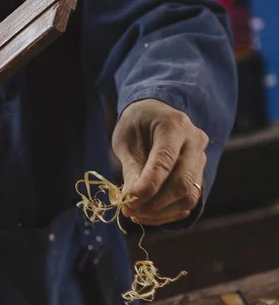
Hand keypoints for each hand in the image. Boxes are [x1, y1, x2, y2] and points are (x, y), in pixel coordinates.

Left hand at [112, 99, 208, 225]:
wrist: (154, 113)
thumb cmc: (137, 124)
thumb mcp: (126, 140)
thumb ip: (132, 168)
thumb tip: (132, 200)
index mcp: (174, 126)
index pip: (164, 162)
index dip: (147, 187)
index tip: (128, 202)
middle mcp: (195, 142)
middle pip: (182, 183)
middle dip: (154, 204)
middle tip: (129, 211)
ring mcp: (201, 158)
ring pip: (190, 196)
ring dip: (161, 212)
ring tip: (136, 214)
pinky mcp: (200, 174)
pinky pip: (189, 200)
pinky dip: (168, 212)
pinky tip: (148, 213)